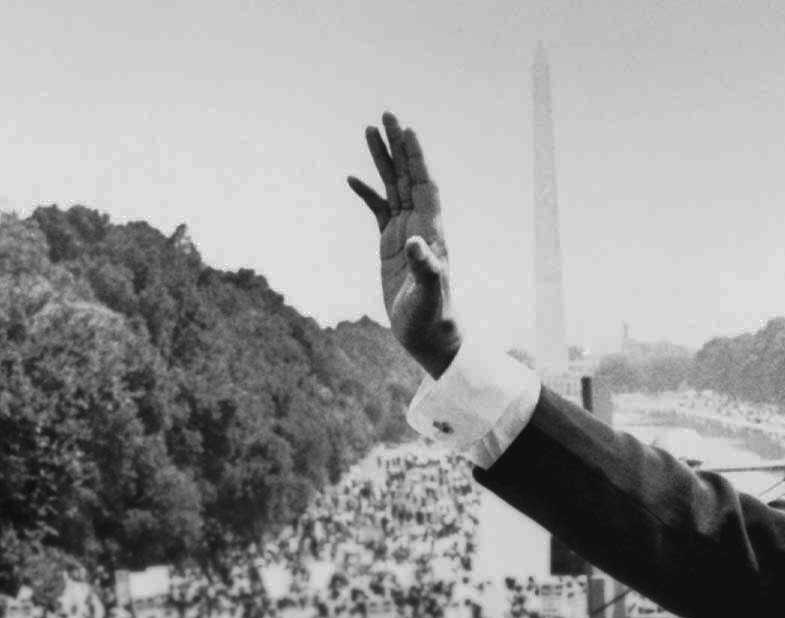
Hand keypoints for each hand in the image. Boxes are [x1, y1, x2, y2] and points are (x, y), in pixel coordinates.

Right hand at [347, 112, 459, 377]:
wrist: (428, 335)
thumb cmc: (432, 317)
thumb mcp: (428, 294)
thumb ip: (425, 268)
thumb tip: (415, 243)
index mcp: (431, 230)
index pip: (424, 184)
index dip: (416, 158)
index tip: (407, 130)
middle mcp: (421, 225)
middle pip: (408, 176)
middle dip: (398, 146)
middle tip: (387, 115)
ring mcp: (404, 233)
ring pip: (393, 187)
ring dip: (382, 160)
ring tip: (369, 131)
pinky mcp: (391, 245)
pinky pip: (378, 210)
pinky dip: (367, 193)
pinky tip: (352, 179)